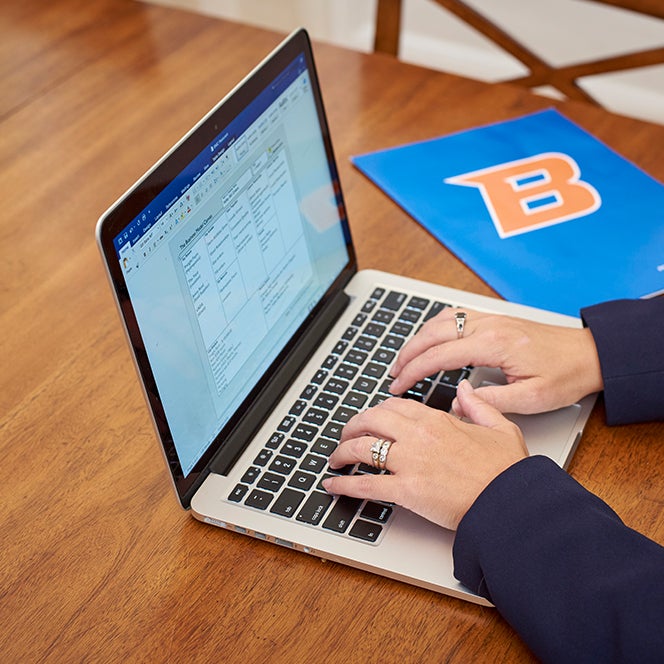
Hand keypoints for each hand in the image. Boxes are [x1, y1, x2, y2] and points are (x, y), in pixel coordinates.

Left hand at [323, 381, 527, 530]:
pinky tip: (333, 486)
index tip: (371, 419)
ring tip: (335, 459)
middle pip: (370, 421)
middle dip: (352, 427)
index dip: (376, 412)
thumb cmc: (507, 471)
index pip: (394, 406)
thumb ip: (478, 405)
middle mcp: (418, 436)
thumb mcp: (500, 427)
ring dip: (342, 452)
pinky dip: (344, 485)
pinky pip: (365, 484)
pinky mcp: (407, 490)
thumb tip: (464, 389)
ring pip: (362, 448)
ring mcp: (410, 462)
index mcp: (437, 420)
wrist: (511, 503)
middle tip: (345, 436)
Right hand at [389, 308, 602, 414]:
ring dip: (417, 339)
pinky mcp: (493, 319)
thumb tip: (457, 406)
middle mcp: (487, 325)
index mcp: (493, 344)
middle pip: (432, 333)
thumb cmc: (565, 374)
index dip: (413, 371)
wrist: (590, 353)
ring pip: (440, 321)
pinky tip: (428, 339)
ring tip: (403, 359)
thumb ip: (490, 402)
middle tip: (392, 374)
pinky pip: (453, 316)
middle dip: (407, 353)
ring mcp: (489, 318)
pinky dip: (433, 327)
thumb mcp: (531, 398)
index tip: (397, 384)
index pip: (439, 355)